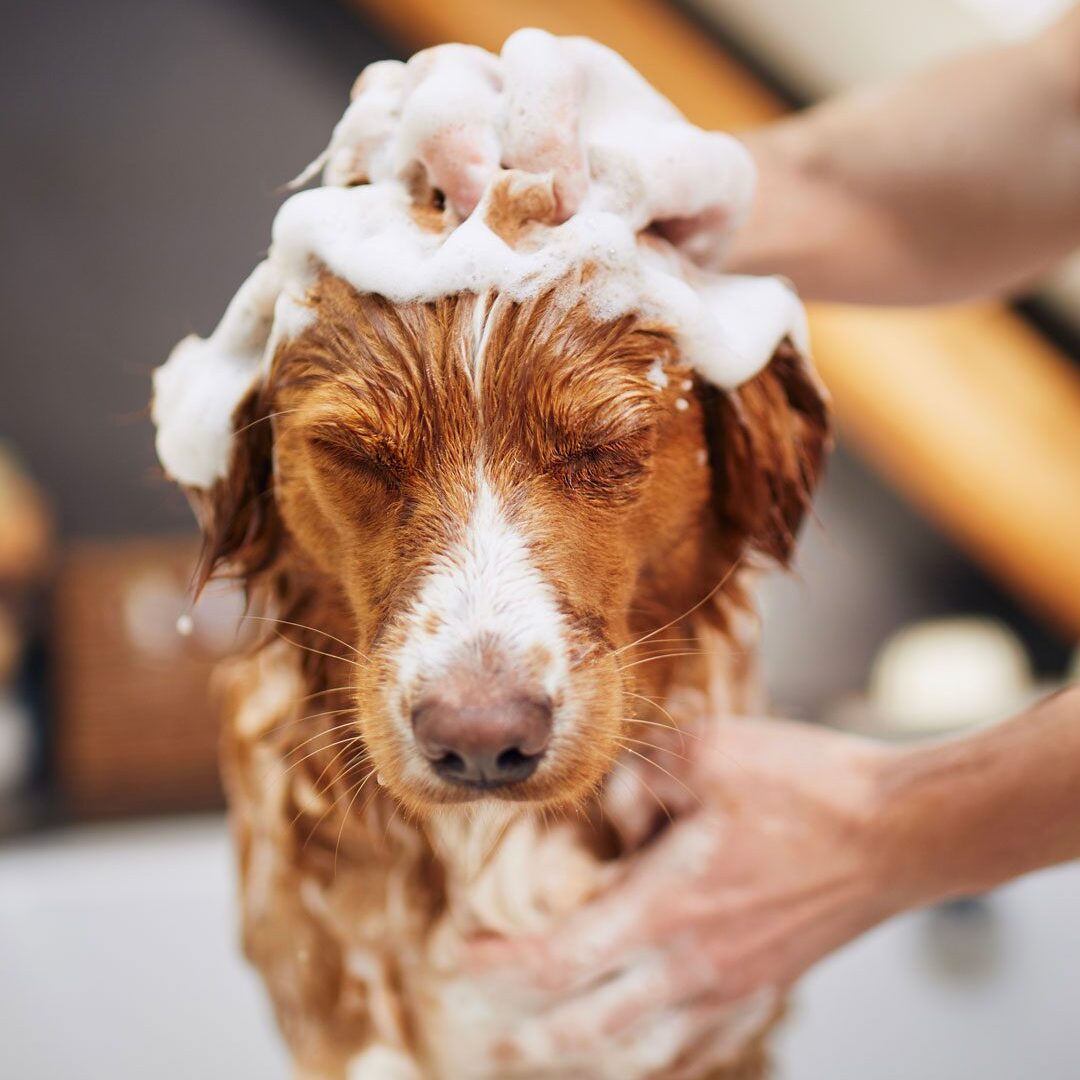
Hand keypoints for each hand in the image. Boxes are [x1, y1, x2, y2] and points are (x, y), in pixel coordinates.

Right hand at [332, 31, 754, 265]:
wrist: (650, 248)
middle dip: (453, 142)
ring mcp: (450, 130)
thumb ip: (681, 176)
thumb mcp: (712, 189)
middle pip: (442, 76)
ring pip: (388, 107)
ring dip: (395, 162)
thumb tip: (602, 196)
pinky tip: (383, 218)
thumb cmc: (680, 217)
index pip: (537, 70)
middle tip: (476, 208)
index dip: (543, 136)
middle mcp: (501, 90)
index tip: (570, 211)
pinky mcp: (414, 178)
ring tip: (422, 223)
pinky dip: (360, 176)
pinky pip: (363, 148)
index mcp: (575, 80)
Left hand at [467, 717, 899, 1072]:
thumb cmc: (804, 788)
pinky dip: (655, 1055)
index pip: (553, 960)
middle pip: (585, 1028)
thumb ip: (635, 785)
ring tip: (550, 1051)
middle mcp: (691, 965)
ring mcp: (733, 987)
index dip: (496, 965)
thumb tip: (608, 820)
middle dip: (527, 1035)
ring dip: (585, 1055)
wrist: (898, 830)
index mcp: (665, 909)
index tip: (460, 955)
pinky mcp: (767, 986)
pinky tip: (642, 1049)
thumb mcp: (701, 753)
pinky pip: (699, 1047)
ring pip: (640, 1052)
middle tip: (489, 1033)